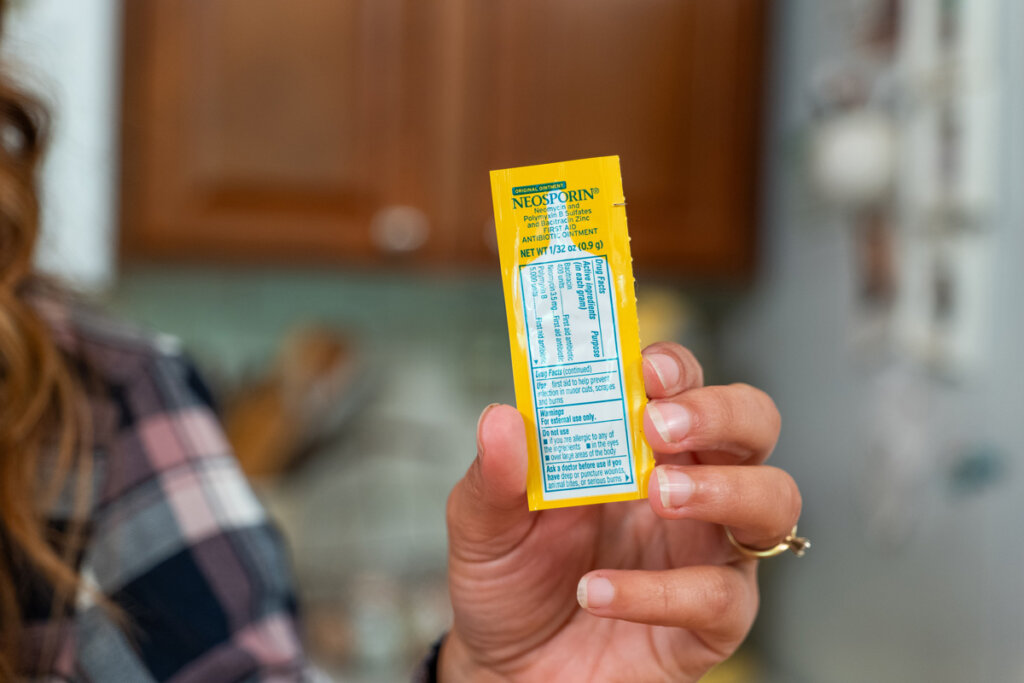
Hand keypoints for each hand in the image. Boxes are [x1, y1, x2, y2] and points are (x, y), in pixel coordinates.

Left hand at [440, 342, 798, 681]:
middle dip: (719, 413)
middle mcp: (688, 487)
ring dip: (722, 489)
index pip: (682, 384)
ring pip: (772, 501)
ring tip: (657, 496)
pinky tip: (598, 591)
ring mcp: (707, 551)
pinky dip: (660, 591)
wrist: (508, 669)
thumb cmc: (510, 581)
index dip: (675, 367)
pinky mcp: (711, 620)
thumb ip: (493, 475)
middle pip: (753, 425)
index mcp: (638, 447)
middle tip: (660, 426)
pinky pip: (719, 597)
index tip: (646, 368)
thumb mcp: (483, 524)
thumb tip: (501, 418)